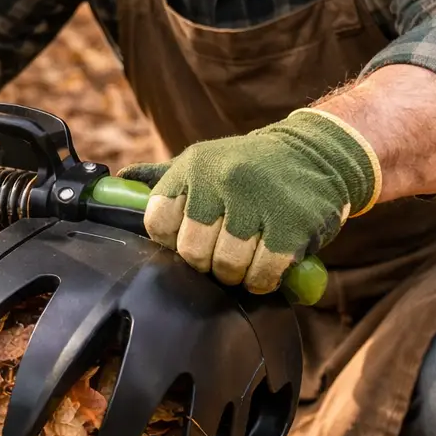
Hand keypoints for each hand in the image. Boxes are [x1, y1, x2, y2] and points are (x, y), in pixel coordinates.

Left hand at [120, 109, 379, 291]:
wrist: (319, 154)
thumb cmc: (251, 168)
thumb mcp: (205, 161)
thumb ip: (162, 178)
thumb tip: (116, 185)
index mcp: (193, 166)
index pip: (157, 223)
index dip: (172, 241)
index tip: (191, 237)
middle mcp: (222, 179)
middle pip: (192, 253)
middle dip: (207, 262)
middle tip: (224, 252)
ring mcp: (257, 202)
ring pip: (227, 267)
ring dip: (237, 274)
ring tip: (247, 258)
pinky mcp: (291, 225)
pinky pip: (263, 274)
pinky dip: (264, 280)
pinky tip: (269, 266)